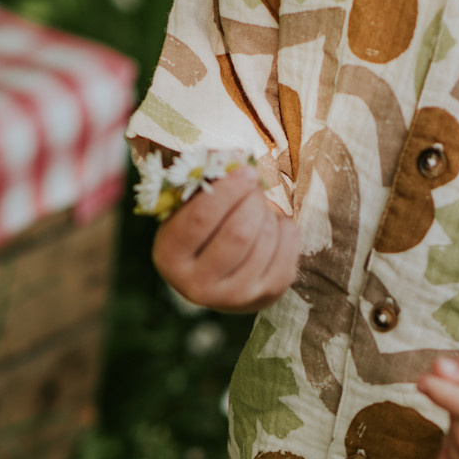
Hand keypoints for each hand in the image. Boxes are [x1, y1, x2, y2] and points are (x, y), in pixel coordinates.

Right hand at [151, 168, 299, 313]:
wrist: (219, 275)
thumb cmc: (203, 228)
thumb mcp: (190, 207)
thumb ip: (205, 185)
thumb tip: (237, 160)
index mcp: (170, 258)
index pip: (202, 218)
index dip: (228, 188)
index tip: (245, 170)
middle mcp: (197, 287)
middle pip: (239, 232)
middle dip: (252, 200)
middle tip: (253, 187)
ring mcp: (234, 298)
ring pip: (266, 238)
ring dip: (267, 213)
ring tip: (258, 210)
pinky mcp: (266, 296)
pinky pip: (288, 248)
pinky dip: (286, 227)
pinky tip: (272, 228)